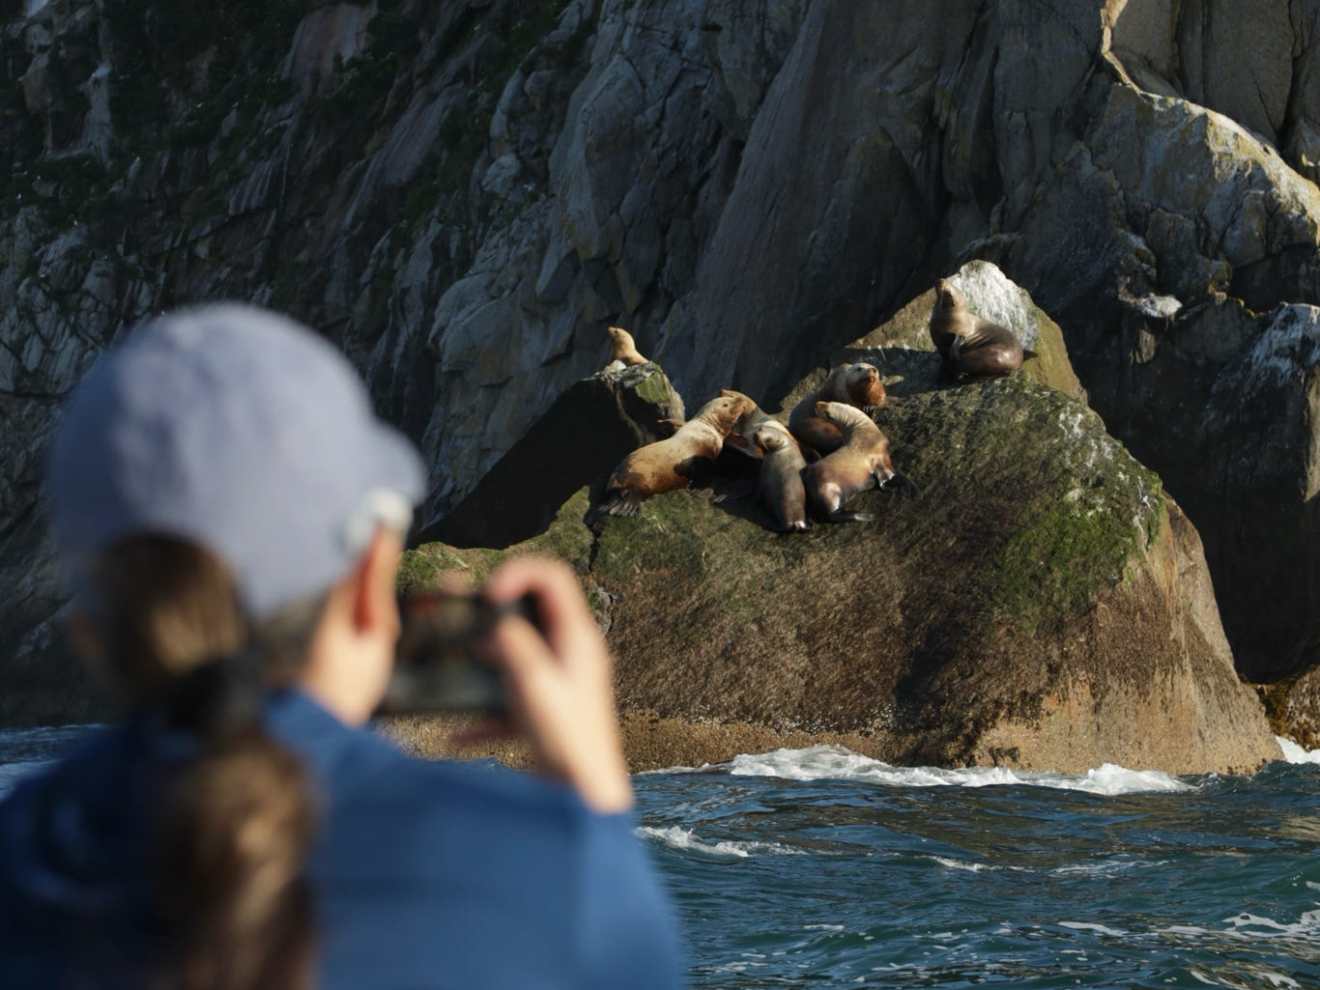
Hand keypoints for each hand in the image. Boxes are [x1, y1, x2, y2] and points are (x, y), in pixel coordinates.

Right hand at [473, 557, 632, 813]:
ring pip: (516, 654)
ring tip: (456, 659)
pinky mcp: (546, 712)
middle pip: (529, 612)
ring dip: (485, 657)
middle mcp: (571, 654)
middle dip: (492, 612)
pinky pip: (510, 699)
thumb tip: (497, 621)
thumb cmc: (568, 744)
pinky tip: (457, 736)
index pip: (552, 577)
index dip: (517, 573)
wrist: (583, 801)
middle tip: (460, 614)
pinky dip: (485, 712)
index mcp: (577, 638)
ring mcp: (559, 682)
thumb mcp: (535, 687)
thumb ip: (515, 647)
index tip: (488, 593)